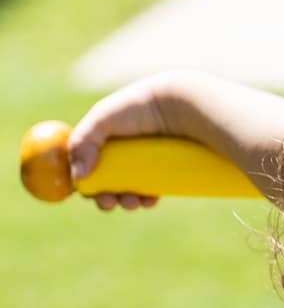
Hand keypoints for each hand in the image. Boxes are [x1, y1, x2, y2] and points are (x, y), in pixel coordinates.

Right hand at [68, 78, 176, 210]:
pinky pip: (152, 191)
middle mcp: (124, 151)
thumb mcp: (103, 118)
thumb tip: (79, 178)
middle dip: (106, 198)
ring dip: (126, 202)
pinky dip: (147, 200)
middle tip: (109, 202)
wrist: (180, 104)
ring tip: (133, 202)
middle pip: (108, 184)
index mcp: (105, 140)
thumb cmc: (139, 106)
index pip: (89, 168)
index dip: (87, 184)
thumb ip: (82, 142)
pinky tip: (149, 200)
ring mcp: (145, 162)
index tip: (90, 194)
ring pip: (130, 191)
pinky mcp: (164, 170)